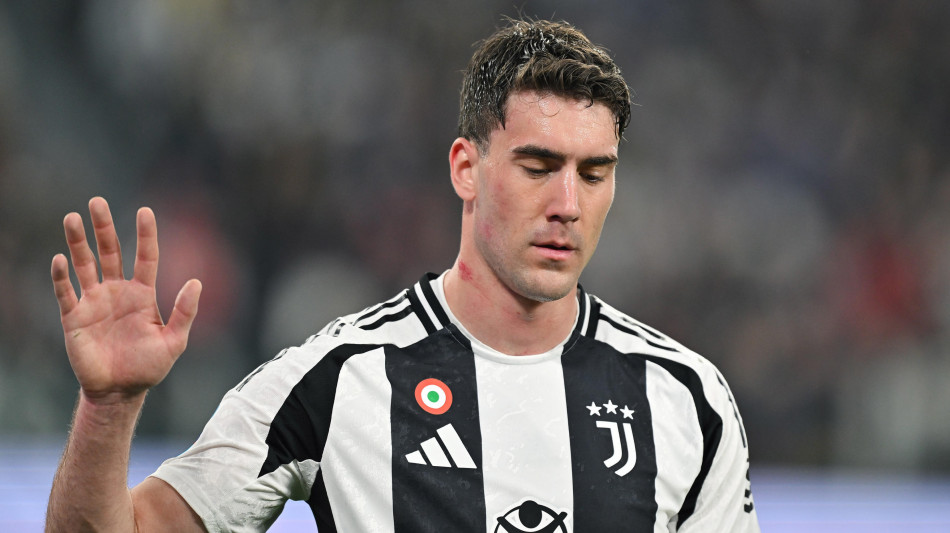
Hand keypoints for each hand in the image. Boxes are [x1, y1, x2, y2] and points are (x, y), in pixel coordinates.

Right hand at [51, 197, 201, 402]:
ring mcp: (94, 302)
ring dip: (77, 242)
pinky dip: (62, 276)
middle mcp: (117, 291)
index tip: (145, 210)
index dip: (145, 234)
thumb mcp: (174, 341)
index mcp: (143, 294)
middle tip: (97, 201)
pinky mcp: (74, 317)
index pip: (145, 257)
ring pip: (84, 265)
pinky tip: (60, 259)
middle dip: (103, 227)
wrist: (120, 392)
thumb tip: (197, 282)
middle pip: (110, 252)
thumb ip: (184, 312)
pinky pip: (66, 292)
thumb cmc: (149, 367)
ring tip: (72, 217)